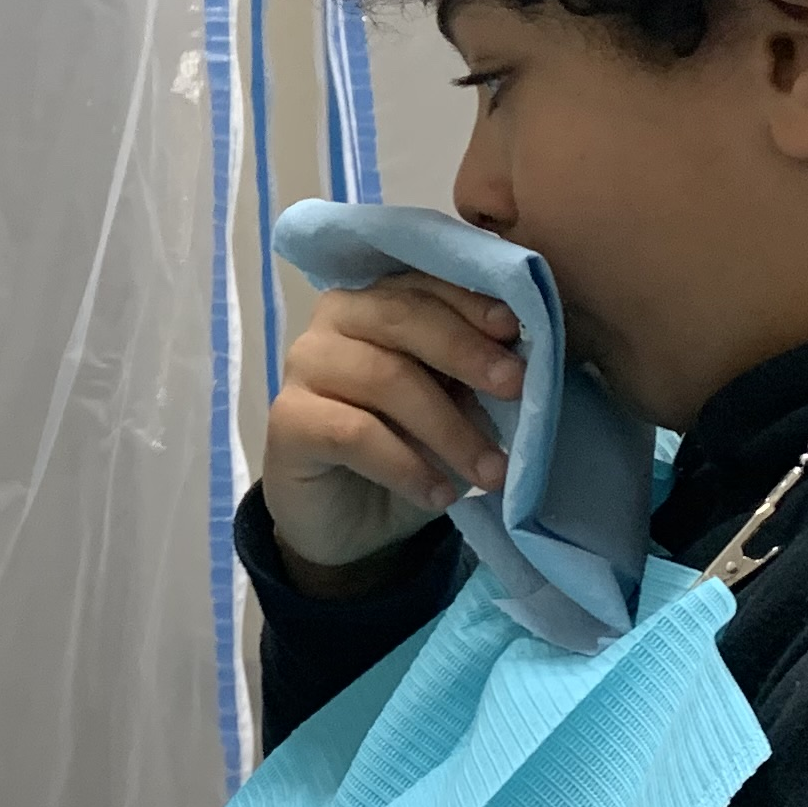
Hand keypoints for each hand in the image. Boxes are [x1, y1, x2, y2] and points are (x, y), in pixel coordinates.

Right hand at [259, 273, 521, 588]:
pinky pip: (354, 432)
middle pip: (404, 317)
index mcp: (378, 300)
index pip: (425, 284)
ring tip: (490, 471)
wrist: (348, 522)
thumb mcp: (453, 405)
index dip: (472, 303)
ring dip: (449, 427)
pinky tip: (439, 494)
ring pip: (385, 376)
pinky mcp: (286, 419)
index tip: (517, 332)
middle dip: (467, 352)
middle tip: (515, 389)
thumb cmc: (407, 448)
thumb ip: (474, 374)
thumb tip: (521, 362)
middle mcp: (335, 318)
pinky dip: (406, 464)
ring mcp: (303, 365)